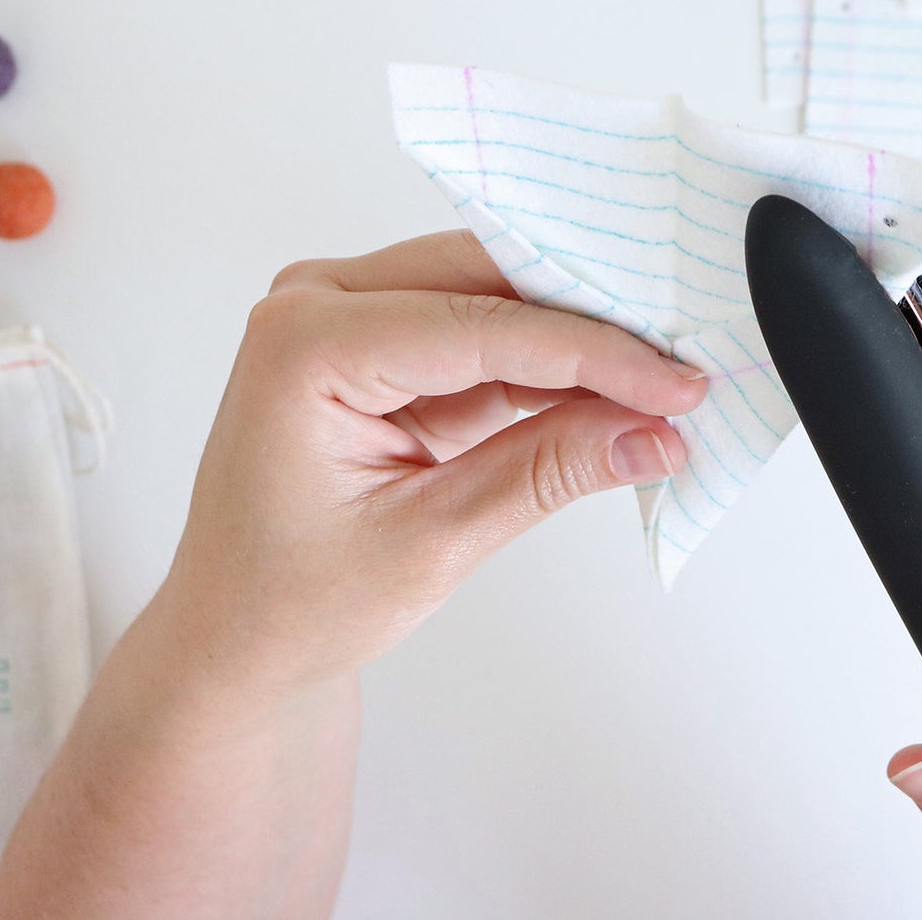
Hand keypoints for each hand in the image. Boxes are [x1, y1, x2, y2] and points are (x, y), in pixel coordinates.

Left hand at [0, 231, 707, 919]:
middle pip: (489, 281)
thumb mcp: (431, 543)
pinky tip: (613, 393)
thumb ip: (546, 470)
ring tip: (663, 384)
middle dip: (593, 326)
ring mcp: (346, 315)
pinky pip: (481, 329)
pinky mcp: (381, 343)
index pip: (482, 323)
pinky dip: (546, 363)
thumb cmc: (293, 602)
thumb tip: (653, 431)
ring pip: (493, 295)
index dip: (595, 350)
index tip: (680, 382)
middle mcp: (316, 303)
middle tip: (686, 368)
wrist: (236, 640)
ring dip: (577, 339)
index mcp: (304, 343)